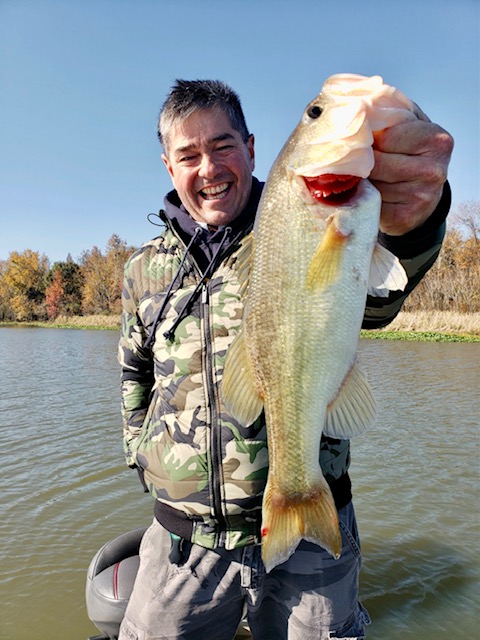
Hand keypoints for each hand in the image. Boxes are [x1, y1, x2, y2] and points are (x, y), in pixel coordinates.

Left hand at [370, 108, 453, 235]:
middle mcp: (434, 170)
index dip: (370, 138)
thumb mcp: (407, 126)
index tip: (366, 140)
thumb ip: (390, 112)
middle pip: (378, 162)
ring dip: (362, 180)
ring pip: (373, 184)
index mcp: (437, 140)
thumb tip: (357, 102)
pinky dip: (363, 198)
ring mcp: (421, 196)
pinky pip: (371, 204)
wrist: (422, 195)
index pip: (388, 136)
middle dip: (363, 161)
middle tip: (358, 160)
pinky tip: (368, 193)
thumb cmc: (409, 154)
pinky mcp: (405, 218)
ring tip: (365, 176)